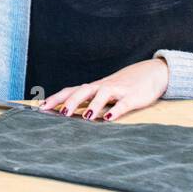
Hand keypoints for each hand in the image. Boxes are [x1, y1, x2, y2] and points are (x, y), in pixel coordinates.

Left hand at [38, 58, 169, 121]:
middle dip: (71, 101)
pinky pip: (124, 103)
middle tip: (60, 114)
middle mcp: (103, 86)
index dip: (56, 98)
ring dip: (93, 104)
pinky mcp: (133, 97)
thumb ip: (88, 101)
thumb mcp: (104, 92)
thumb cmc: (122, 86)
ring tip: (85, 117)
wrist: (151, 73)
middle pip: (84, 90)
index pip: (71, 90)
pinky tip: (109, 118)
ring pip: (103, 94)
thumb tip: (67, 113)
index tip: (41, 108)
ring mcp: (118, 91)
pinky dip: (116, 110)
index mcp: (94, 87)